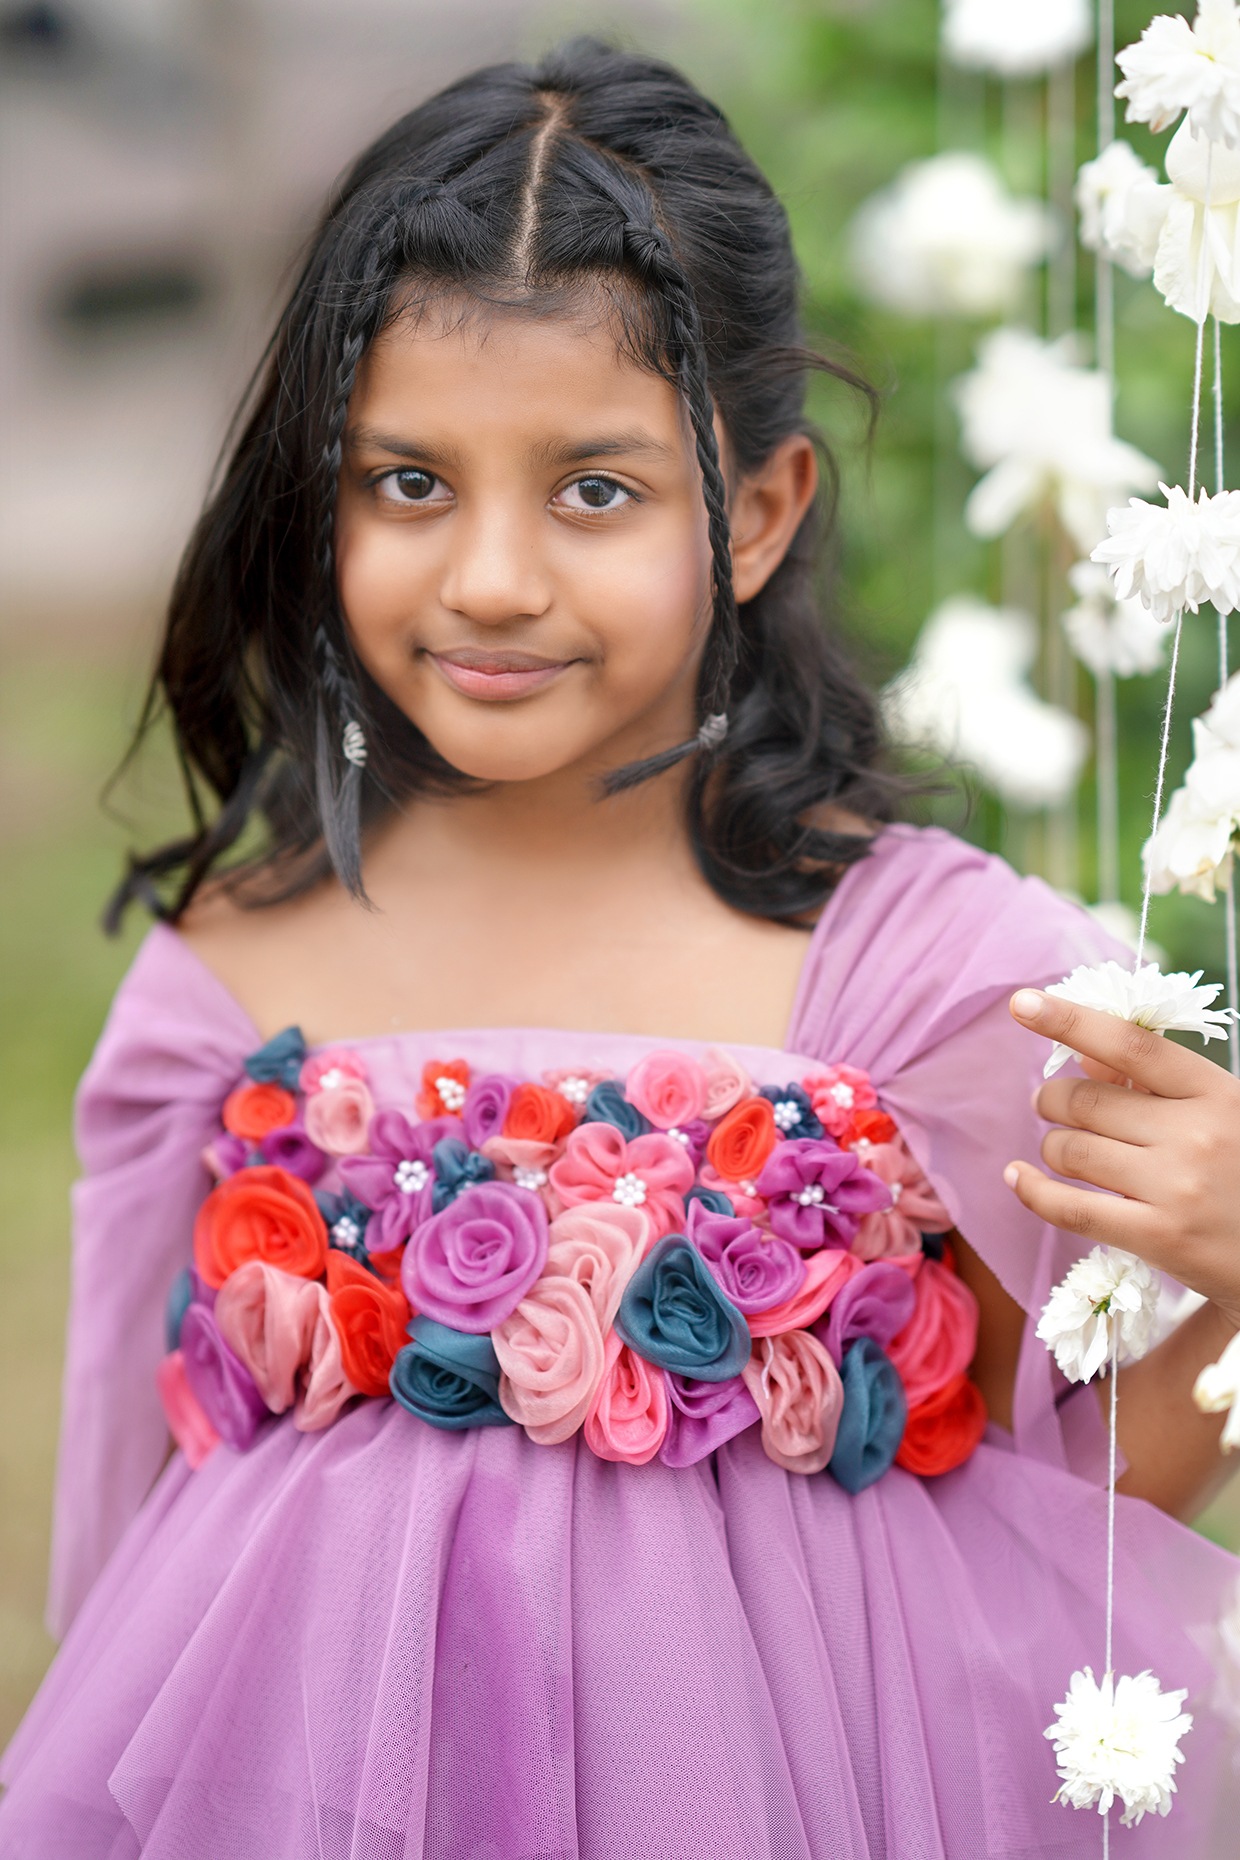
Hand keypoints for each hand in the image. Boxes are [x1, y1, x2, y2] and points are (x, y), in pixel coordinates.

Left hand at [1003, 987, 1239, 1331]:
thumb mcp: (1220, 1112)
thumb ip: (1153, 1083)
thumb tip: (1083, 1056)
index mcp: (1216, 1092)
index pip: (1131, 1044)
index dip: (1070, 1020)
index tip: (1023, 1003)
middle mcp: (1196, 1134)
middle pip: (1086, 1100)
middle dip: (1052, 1099)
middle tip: (1048, 1104)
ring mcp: (1177, 1187)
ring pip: (1072, 1150)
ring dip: (1053, 1146)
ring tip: (1062, 1149)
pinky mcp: (1159, 1238)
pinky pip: (1071, 1208)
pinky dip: (1033, 1191)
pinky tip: (1017, 1178)